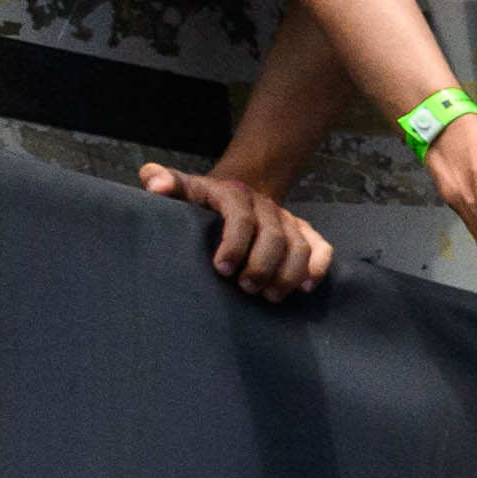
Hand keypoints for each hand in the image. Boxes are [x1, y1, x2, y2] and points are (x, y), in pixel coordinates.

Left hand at [143, 151, 330, 304]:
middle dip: (262, 267)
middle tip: (246, 289)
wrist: (233, 195)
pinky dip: (317, 268)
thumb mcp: (180, 188)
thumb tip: (155, 186)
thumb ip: (160, 180)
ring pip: (300, 247)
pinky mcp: (303, 231)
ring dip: (287, 275)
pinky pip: (321, 248)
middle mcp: (265, 205)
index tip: (222, 270)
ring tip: (269, 297)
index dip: (235, 245)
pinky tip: (303, 288)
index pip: (240, 217)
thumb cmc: (200, 202)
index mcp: (233, 194)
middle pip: (274, 237)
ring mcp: (287, 219)